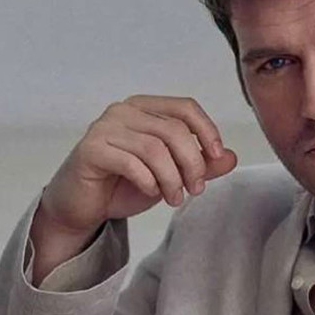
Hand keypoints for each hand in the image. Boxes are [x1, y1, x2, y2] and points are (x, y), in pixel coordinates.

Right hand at [30, 95, 237, 283]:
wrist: (82, 206)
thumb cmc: (124, 184)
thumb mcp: (170, 174)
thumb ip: (199, 165)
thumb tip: (232, 157)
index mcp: (144, 107)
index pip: (185, 107)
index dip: (207, 130)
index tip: (218, 157)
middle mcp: (124, 110)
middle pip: (174, 130)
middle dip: (192, 163)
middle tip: (196, 189)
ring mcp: (105, 127)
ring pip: (155, 148)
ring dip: (172, 178)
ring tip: (175, 198)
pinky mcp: (91, 149)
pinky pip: (131, 162)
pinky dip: (148, 181)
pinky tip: (151, 193)